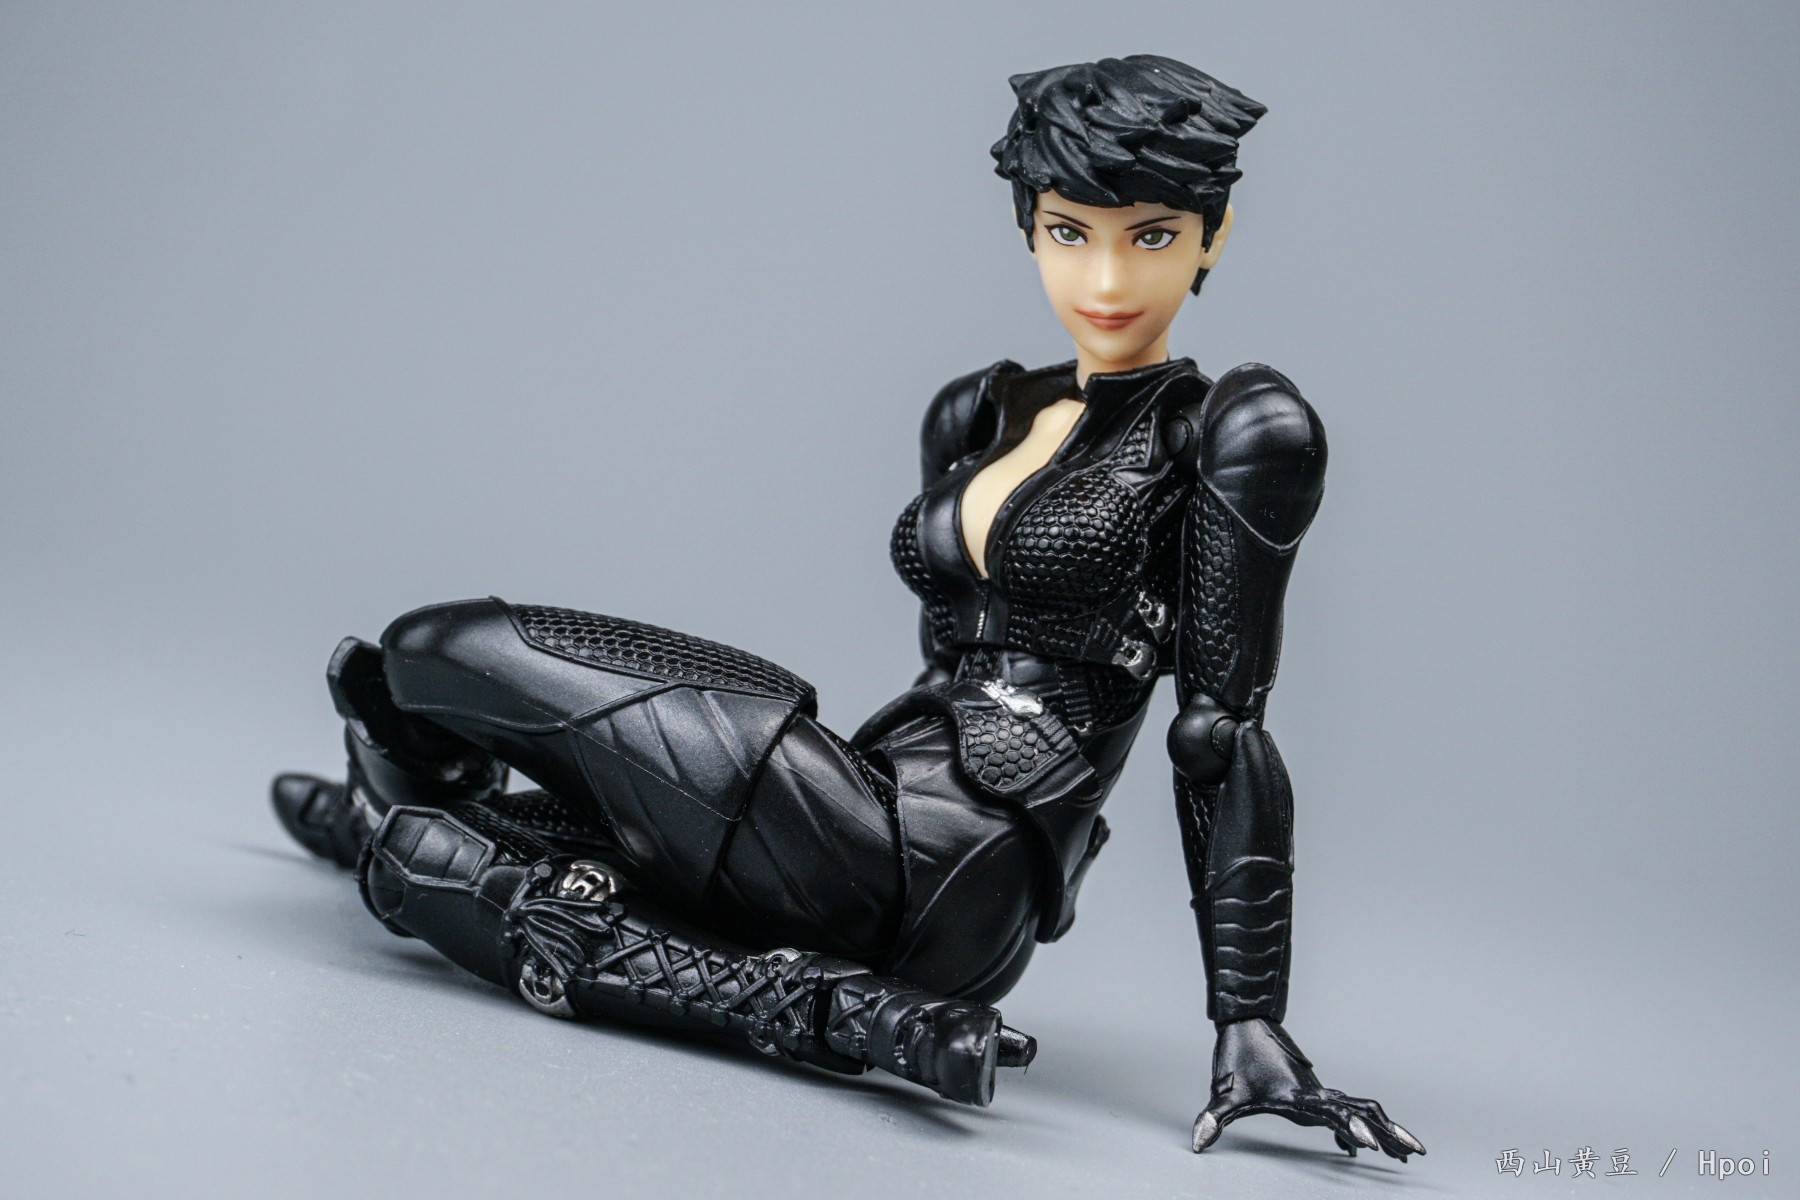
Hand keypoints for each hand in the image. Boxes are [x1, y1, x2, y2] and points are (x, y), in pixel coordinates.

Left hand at [1190, 1018, 1424, 1161]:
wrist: (1246, 1021)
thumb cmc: (1237, 1055)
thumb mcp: (1224, 1091)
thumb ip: (1214, 1119)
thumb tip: (1197, 1144)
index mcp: (1300, 1096)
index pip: (1333, 1115)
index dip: (1352, 1129)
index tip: (1373, 1144)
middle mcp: (1316, 1093)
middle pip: (1363, 1112)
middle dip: (1390, 1134)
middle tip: (1413, 1154)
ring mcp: (1318, 1090)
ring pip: (1362, 1108)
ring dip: (1386, 1129)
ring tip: (1406, 1153)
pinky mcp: (1313, 1090)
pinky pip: (1346, 1109)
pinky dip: (1359, 1126)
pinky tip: (1358, 1149)